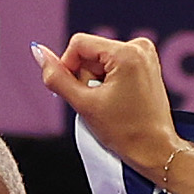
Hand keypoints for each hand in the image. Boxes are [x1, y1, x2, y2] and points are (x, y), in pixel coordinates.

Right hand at [33, 32, 188, 175]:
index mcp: (127, 53)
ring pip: (99, 59)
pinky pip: (113, 64)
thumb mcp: (84, 104)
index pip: (78, 44)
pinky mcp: (146, 63)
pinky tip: (116, 100)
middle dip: (84, 76)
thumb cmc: (126, 131)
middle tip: (94, 103)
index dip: (67, 67)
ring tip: (108, 104)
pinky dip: (107, 81)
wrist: (155, 149)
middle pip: (90, 52)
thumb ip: (57, 78)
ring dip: (95, 81)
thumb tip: (38, 52)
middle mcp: (139, 47)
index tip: (74, 92)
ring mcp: (145, 54)